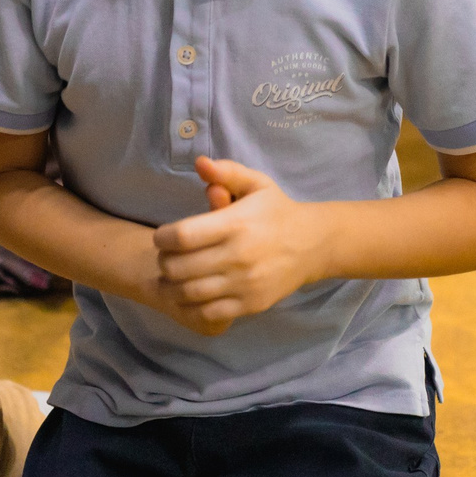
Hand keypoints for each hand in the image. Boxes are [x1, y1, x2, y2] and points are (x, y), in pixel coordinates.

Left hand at [150, 158, 329, 334]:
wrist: (313, 245)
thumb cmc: (277, 211)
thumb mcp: (256, 184)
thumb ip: (227, 172)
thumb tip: (200, 163)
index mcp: (236, 224)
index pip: (183, 236)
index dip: (163, 238)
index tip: (162, 236)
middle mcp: (239, 256)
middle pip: (179, 267)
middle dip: (164, 262)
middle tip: (167, 256)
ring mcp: (244, 284)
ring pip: (189, 293)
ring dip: (171, 286)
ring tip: (171, 278)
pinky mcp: (250, 304)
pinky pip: (207, 313)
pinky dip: (190, 307)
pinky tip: (188, 296)